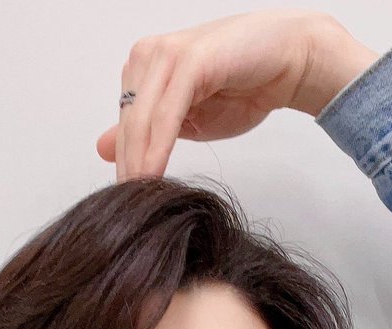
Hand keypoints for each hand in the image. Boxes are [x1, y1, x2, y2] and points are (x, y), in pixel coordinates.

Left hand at [95, 9, 377, 182]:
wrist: (288, 62)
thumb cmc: (243, 86)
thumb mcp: (185, 119)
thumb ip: (146, 132)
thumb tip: (103, 148)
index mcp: (143, 67)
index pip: (124, 125)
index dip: (124, 165)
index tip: (123, 203)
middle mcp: (148, 55)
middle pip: (128, 125)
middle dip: (128, 169)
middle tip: (128, 211)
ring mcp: (167, 55)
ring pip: (142, 120)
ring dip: (139, 163)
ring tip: (140, 199)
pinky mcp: (190, 61)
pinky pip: (166, 113)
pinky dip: (158, 147)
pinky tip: (154, 175)